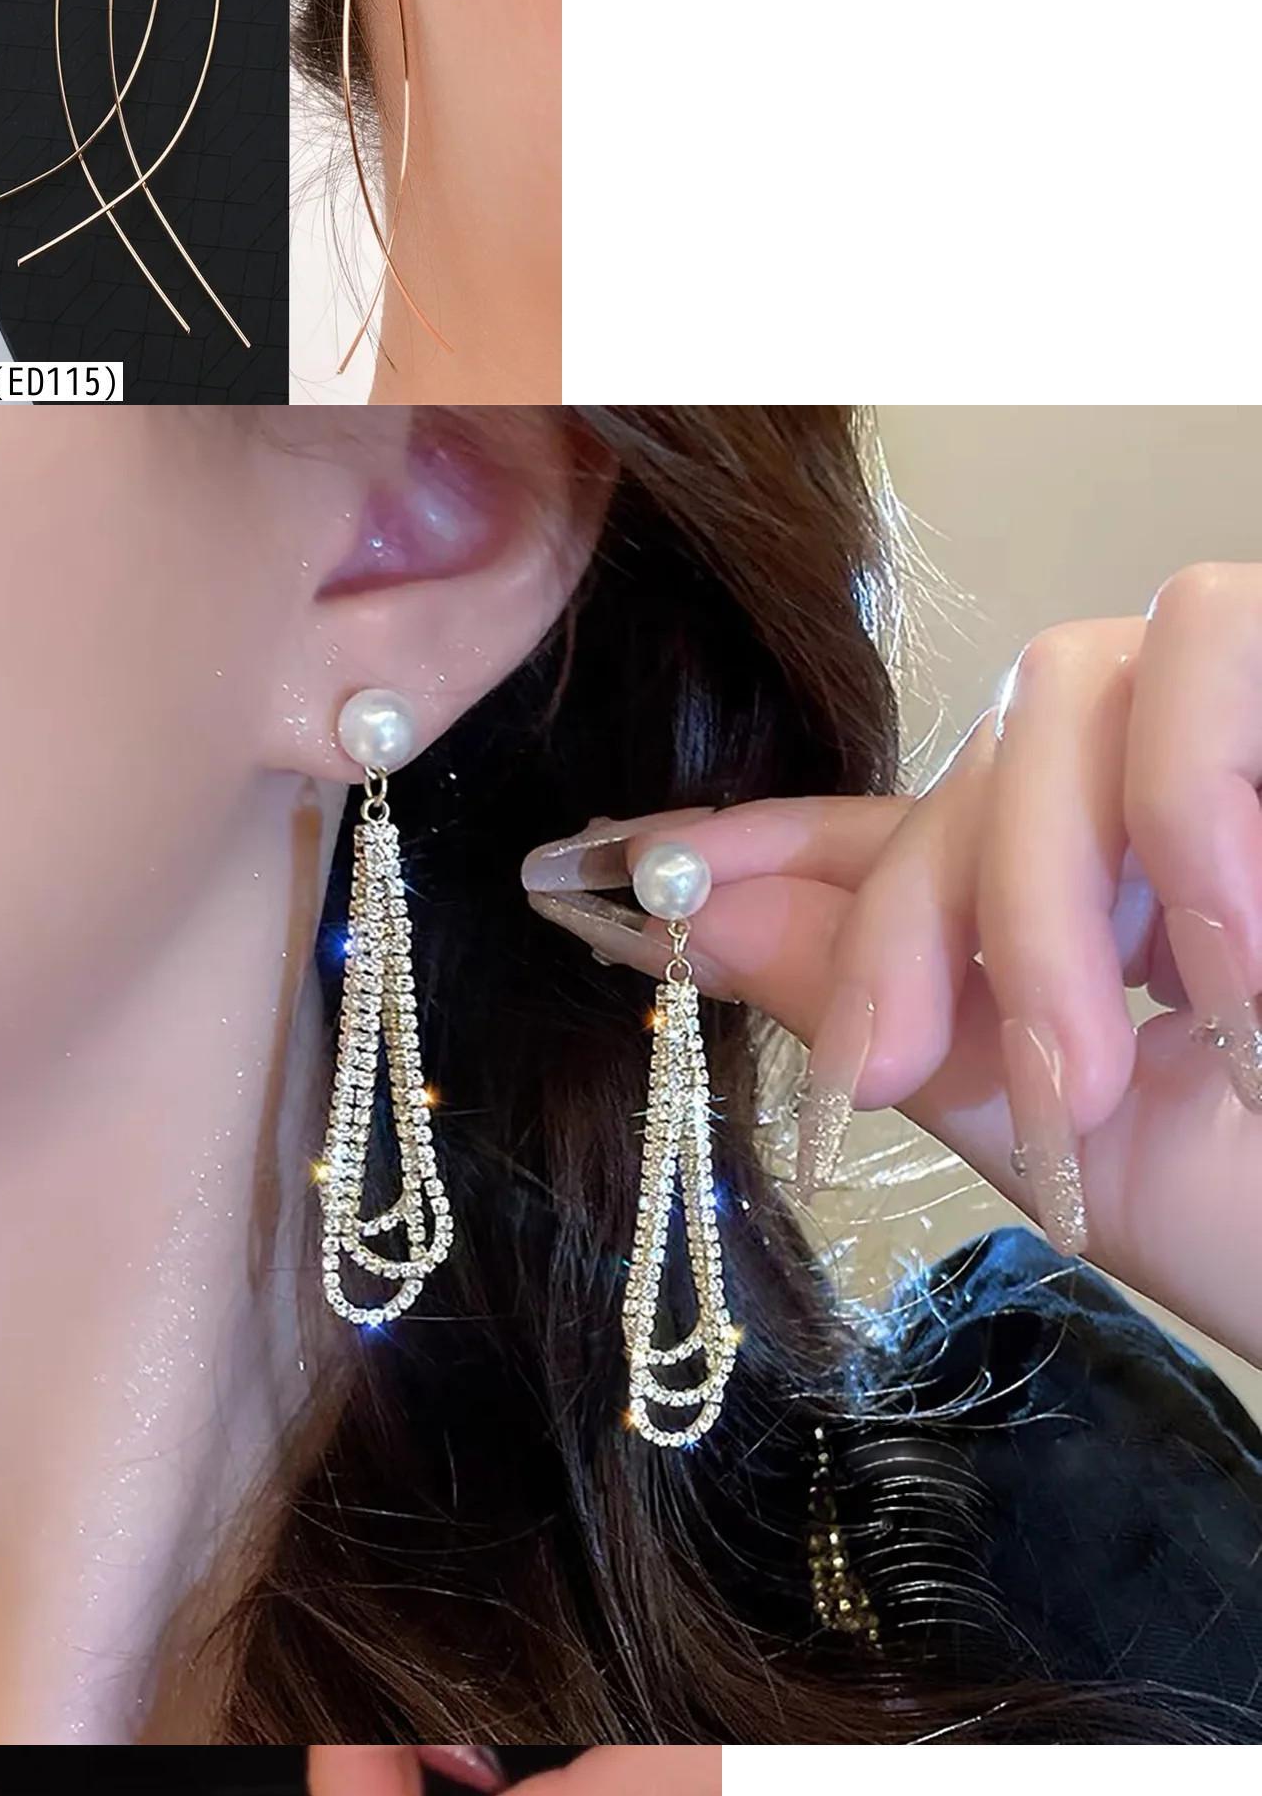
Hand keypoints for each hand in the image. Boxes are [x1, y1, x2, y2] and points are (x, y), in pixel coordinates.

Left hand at [523, 564, 1261, 1367]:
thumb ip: (904, 1020)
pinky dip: (1192, 810)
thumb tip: (687, 913)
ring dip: (1048, 884)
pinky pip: (1213, 643)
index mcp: (1109, 906)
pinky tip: (1230, 969)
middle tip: (891, 1087)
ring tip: (1109, 1076)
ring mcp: (1258, 745)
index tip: (599, 887)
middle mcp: (1187, 800)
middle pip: (974, 753)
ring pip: (1074, 682)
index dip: (760, 844)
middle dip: (912, 920)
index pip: (912, 824)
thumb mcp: (1089, 1152)